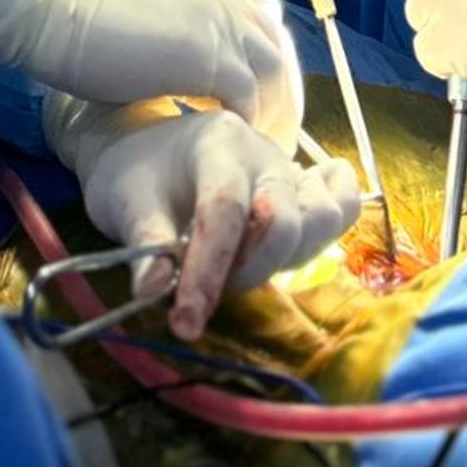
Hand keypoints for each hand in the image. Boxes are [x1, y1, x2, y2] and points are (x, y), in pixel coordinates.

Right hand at [0, 0, 302, 147]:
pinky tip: (229, 143)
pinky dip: (246, 122)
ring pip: (273, 72)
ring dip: (271, 112)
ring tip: (258, 146)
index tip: (264, 93)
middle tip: (274, 129)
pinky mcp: (206, 56)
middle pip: (277, 44)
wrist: (53, 13)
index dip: (268, 56)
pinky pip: (248, 97)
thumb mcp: (142, 8)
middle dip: (281, 89)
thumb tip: (179, 60)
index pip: (262, 14)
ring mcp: (216, 22)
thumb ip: (173, 24)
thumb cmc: (79, 17)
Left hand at [48, 98, 361, 340]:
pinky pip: (341, 207)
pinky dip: (328, 230)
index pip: (224, 209)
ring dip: (283, 261)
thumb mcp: (125, 203)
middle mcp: (262, 153)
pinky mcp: (304, 190)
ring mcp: (290, 169)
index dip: (208, 271)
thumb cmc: (136, 174)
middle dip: (246, 272)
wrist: (147, 147)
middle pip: (282, 218)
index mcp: (217, 143)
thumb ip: (145, 245)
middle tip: (205, 293)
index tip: (186, 323)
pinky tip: (296, 244)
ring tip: (238, 269)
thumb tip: (153, 290)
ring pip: (320, 219)